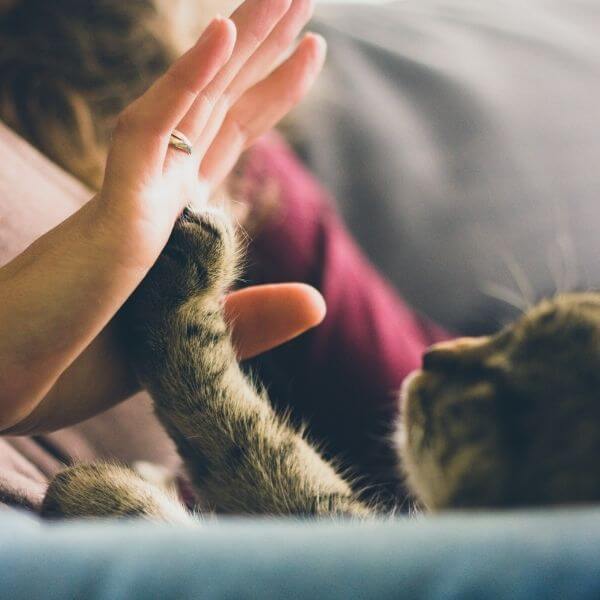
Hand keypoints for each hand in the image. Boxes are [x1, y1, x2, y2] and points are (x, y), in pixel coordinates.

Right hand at [0, 0, 325, 431]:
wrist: (3, 387)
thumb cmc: (79, 365)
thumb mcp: (188, 343)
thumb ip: (251, 319)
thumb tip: (319, 302)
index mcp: (173, 219)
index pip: (229, 137)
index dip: (269, 91)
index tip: (309, 49)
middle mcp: (156, 194)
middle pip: (220, 106)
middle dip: (263, 49)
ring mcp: (134, 198)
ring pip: (195, 103)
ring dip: (239, 43)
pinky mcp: (111, 214)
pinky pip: (149, 135)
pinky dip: (185, 83)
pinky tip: (223, 36)